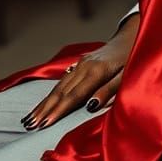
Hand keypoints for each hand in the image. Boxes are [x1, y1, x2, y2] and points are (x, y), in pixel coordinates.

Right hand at [22, 14, 138, 129]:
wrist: (132, 36)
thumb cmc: (132, 60)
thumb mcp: (126, 76)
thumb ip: (108, 91)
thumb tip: (90, 106)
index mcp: (96, 72)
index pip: (74, 96)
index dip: (59, 111)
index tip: (44, 124)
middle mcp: (84, 67)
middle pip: (61, 92)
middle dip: (44, 109)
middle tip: (29, 124)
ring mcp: (81, 64)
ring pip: (59, 86)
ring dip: (44, 102)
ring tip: (30, 117)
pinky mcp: (81, 63)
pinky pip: (63, 80)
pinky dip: (52, 93)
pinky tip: (44, 102)